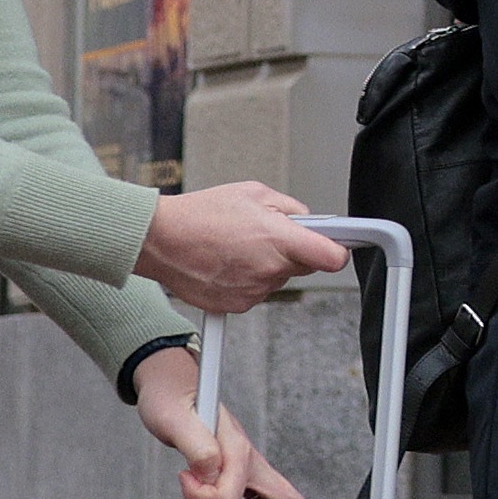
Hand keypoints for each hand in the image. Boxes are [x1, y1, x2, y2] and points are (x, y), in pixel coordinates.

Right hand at [135, 180, 356, 319]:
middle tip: (265, 234)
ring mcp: (254, 291)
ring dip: (266, 265)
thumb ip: (290, 208)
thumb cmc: (199, 214)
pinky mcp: (237, 305)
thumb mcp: (253, 193)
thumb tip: (309, 221)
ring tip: (236, 246)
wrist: (159, 240)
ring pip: (277, 278)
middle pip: (304, 266)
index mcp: (280, 240)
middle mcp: (270, 270)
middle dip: (293, 250)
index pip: (333, 257)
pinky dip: (246, 278)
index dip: (338, 249)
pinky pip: (255, 291)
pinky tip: (226, 261)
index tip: (339, 244)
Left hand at [137, 360, 308, 498]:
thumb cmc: (172, 399)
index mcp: (237, 447)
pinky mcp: (242, 471)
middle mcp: (250, 458)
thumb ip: (197, 448)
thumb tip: (210, 475)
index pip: (230, 494)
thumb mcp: (175, 420)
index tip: (185, 483)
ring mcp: (249, 466)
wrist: (173, 385)